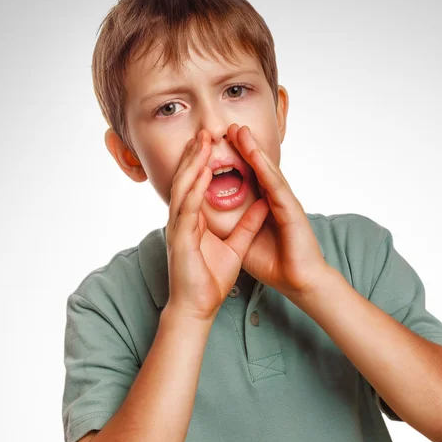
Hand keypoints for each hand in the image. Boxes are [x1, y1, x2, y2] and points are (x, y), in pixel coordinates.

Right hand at [165, 129, 269, 320]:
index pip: (196, 187)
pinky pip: (186, 210)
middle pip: (186, 181)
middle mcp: (182, 221)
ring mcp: (178, 229)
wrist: (198, 308)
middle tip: (204, 133)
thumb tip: (263, 203)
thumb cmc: (210, 281)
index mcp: (193, 222)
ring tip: (202, 143)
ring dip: (192, 165)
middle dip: (195, 157)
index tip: (214, 145)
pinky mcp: (179, 240)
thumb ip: (248, 224)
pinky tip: (202, 174)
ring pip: (183, 189)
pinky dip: (194, 190)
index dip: (203, 164)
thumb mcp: (236, 246)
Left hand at [226, 123, 328, 297]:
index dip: (236, 162)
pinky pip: (275, 185)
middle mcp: (277, 201)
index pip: (250, 179)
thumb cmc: (276, 265)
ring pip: (268, 171)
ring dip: (254, 149)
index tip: (220, 146)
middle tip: (229, 127)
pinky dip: (264, 168)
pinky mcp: (292, 210)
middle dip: (244, 147)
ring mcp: (286, 203)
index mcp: (267, 208)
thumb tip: (211, 217)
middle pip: (259, 169)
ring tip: (240, 131)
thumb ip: (234, 226)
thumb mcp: (246, 242)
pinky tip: (254, 154)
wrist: (300, 282)